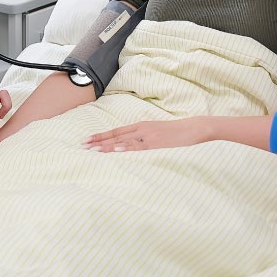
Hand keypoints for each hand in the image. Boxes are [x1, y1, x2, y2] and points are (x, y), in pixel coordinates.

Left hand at [83, 118, 208, 151]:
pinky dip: (127, 147)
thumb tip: (131, 146)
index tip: (87, 140)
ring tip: (93, 150)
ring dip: (108, 145)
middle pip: (116, 135)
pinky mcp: (157, 144)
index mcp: (141, 126)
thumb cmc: (177, 134)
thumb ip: (144, 139)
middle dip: (98, 141)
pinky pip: (139, 147)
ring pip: (124, 141)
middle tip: (83, 145)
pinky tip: (117, 149)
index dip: (101, 136)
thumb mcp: (157, 134)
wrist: (194, 128)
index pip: (116, 132)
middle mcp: (142, 130)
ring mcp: (148, 136)